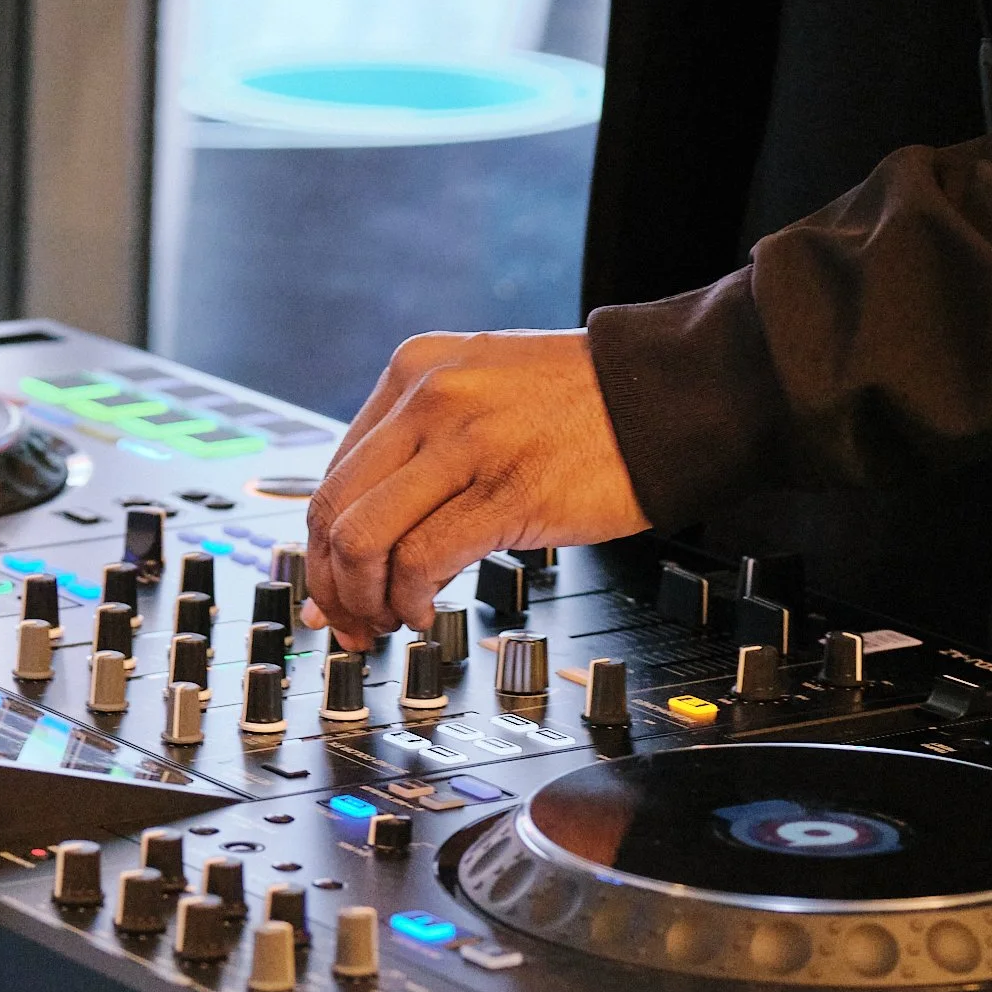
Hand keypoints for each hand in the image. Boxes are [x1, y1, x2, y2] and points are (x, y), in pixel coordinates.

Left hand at [303, 329, 648, 646]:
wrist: (671, 395)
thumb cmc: (587, 409)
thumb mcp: (483, 400)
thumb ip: (421, 459)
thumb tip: (365, 550)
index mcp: (415, 371)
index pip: (333, 475)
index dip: (320, 549)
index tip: (330, 589)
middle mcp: (429, 398)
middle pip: (333, 511)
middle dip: (332, 584)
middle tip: (351, 620)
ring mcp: (464, 441)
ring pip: (363, 539)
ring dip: (365, 599)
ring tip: (391, 619)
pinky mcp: (505, 490)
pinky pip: (420, 560)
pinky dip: (409, 601)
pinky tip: (426, 612)